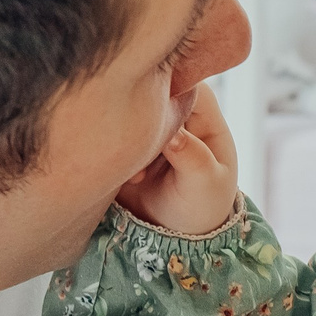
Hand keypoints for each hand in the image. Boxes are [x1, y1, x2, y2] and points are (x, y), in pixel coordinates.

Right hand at [119, 84, 241, 235]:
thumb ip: (194, 157)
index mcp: (202, 111)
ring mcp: (144, 120)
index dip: (168, 93)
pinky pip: (108, 129)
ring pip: (125, 108)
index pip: (184, 82)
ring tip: (139, 176)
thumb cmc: (203, 204)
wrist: (174, 233)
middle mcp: (172, 108)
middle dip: (142, 118)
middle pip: (149, 89)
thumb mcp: (207, 184)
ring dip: (126, 138)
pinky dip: (113, 150)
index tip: (156, 120)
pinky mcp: (121, 138)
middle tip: (144, 152)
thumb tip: (174, 134)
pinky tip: (128, 179)